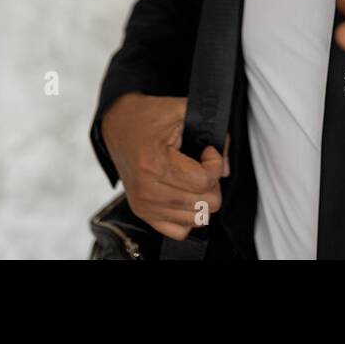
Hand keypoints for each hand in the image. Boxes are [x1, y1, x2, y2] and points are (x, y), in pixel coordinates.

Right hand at [99, 93, 228, 239]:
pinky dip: (189, 216)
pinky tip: (186, 196)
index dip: (215, 164)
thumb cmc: (147, 118)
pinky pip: (179, 231)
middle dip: (212, 183)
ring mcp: (144, 204)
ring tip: (194, 179)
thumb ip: (211, 132)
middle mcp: (147, 189)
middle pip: (204, 203)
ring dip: (202, 199)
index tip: (208, 152)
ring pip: (196, 219)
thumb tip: (226, 167)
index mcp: (155, 163)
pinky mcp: (143, 213)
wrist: (118, 125)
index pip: (203, 181)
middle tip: (203, 166)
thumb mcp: (182, 112)